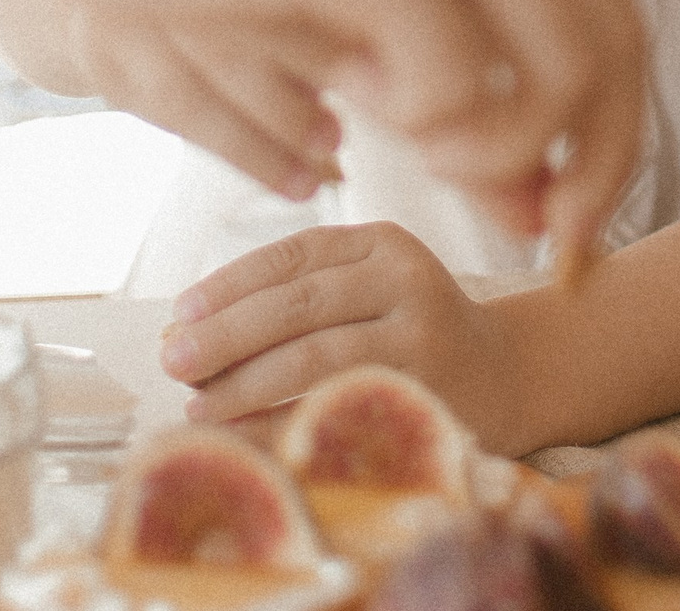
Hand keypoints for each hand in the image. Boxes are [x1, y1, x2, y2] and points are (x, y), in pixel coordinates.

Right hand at [10, 0, 646, 271]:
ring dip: (487, 155)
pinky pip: (453, 87)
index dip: (615, 135)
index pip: (618, 10)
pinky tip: (344, 95)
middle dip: (584, 174)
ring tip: (400, 141)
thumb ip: (459, 85)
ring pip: (551, 80)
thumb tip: (547, 212)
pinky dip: (414, 126)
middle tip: (531, 242)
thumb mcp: (359, 0)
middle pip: (611, 52)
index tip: (574, 227)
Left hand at [158, 224, 530, 448]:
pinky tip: (240, 436)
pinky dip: (280, 423)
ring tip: (196, 404)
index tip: (180, 313)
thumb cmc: (412, 328)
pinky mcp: (424, 391)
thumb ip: (303, 291)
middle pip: (299, 303)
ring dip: (246, 382)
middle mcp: (405, 278)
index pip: (294, 255)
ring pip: (316, 354)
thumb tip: (192, 327)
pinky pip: (336, 406)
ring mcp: (419, 335)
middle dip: (227, 334)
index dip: (231, 283)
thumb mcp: (372, 285)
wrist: (505, 373)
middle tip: (174, 360)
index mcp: (383, 242)